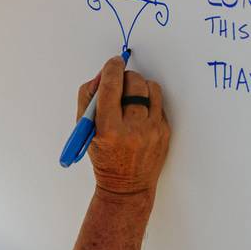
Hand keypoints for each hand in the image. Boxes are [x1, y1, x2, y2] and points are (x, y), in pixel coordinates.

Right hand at [77, 56, 170, 195]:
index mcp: (108, 129)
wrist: (127, 187)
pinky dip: (149, 102)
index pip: (111, 87)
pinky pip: (159, 103)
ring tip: (132, 98)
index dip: (112, 68)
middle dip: (125, 77)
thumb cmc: (103, 157)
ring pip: (151, 88)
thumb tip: (104, 74)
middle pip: (134, 83)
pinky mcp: (165, 132)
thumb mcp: (86, 130)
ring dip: (140, 87)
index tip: (114, 62)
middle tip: (120, 83)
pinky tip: (140, 113)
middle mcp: (133, 130)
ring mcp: (152, 131)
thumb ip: (89, 97)